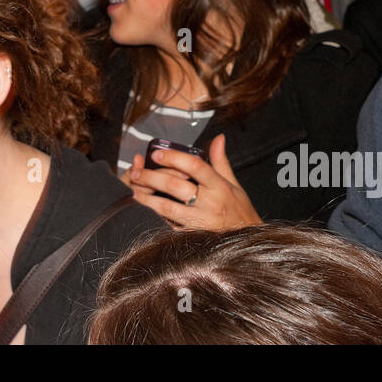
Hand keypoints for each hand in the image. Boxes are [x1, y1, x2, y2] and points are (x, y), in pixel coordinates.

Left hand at [122, 134, 262, 229]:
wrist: (248, 242)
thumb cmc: (240, 211)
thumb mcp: (233, 184)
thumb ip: (221, 161)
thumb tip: (218, 138)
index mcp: (219, 186)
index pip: (195, 166)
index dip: (174, 158)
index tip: (156, 154)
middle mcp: (210, 203)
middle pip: (175, 186)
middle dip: (151, 177)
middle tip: (135, 171)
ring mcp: (201, 221)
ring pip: (168, 207)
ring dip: (147, 198)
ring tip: (133, 190)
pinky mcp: (193, 236)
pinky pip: (170, 225)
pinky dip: (155, 216)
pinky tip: (144, 210)